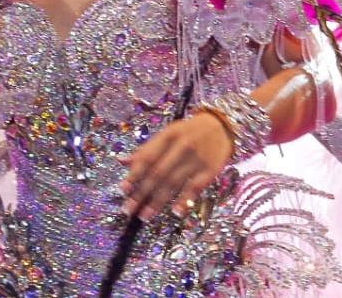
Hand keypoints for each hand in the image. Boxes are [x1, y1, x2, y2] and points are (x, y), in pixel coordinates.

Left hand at [118, 111, 233, 220]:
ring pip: (174, 182)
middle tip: (129, 209)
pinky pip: (195, 187)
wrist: (220, 126)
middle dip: (141, 193)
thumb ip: (145, 149)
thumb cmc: (188, 132)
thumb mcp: (167, 134)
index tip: (122, 190)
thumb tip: (121, 161)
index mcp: (168, 136)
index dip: (134, 174)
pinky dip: (185, 200)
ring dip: (158, 201)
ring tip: (145, 215)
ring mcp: (197, 159)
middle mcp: (181, 147)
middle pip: (158, 173)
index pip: (147, 157)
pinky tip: (175, 212)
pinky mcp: (210, 170)